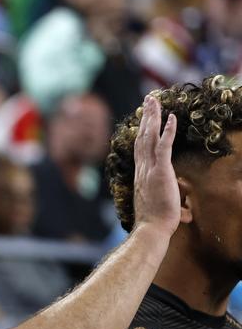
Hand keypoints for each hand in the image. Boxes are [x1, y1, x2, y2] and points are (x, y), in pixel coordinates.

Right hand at [132, 94, 178, 236]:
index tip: (145, 117)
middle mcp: (142, 169)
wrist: (151, 228)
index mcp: (141, 175)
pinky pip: (163, 146)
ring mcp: (149, 169)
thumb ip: (176, 202)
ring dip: (153, 117)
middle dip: (146, 117)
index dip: (142, 131)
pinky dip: (167, 131)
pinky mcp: (160, 171)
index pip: (140, 148)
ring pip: (149, 137)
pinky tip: (172, 117)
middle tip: (148, 100)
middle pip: (142, 137)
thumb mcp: (167, 207)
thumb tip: (188, 210)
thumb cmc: (157, 221)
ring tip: (154, 100)